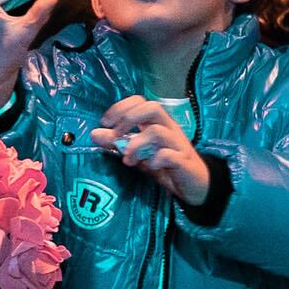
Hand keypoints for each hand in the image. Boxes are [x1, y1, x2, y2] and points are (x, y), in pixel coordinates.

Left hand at [90, 96, 212, 206]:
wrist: (194, 185)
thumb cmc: (165, 165)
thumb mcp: (138, 154)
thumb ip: (118, 144)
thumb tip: (94, 134)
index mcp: (157, 123)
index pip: (140, 102)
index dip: (121, 107)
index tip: (105, 123)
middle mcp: (169, 129)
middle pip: (152, 108)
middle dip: (129, 119)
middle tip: (115, 138)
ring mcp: (178, 144)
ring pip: (158, 132)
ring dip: (137, 144)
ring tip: (128, 160)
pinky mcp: (184, 161)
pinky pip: (170, 155)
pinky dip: (156, 159)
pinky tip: (149, 167)